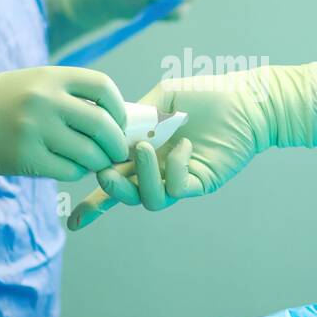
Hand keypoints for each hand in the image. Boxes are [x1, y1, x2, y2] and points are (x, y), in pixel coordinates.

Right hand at [0, 66, 129, 180]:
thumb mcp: (32, 82)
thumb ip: (68, 94)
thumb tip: (116, 116)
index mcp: (50, 76)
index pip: (103, 87)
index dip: (119, 107)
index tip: (118, 121)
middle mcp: (44, 100)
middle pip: (102, 124)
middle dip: (116, 143)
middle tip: (116, 151)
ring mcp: (34, 130)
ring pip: (89, 153)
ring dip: (98, 162)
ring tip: (94, 161)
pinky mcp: (25, 158)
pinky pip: (69, 171)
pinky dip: (77, 172)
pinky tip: (70, 167)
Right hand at [66, 71, 267, 229]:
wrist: (244, 100)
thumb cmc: (205, 95)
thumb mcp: (161, 98)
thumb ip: (134, 116)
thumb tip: (108, 134)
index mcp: (143, 151)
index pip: (114, 178)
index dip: (94, 204)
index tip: (72, 222)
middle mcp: (157, 169)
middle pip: (125, 196)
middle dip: (110, 191)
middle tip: (105, 171)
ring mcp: (178, 179)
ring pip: (148, 199)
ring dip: (142, 176)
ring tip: (146, 149)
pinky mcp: (200, 184)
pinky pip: (177, 188)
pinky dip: (175, 167)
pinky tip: (185, 145)